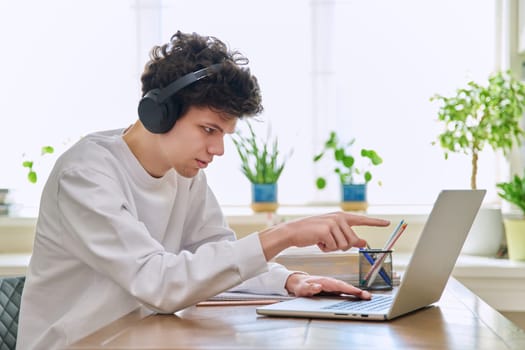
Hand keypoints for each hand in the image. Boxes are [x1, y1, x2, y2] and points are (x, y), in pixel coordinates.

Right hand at [258, 212, 389, 259]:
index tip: (388, 222)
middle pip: (352, 241)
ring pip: (343, 245)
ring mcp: (333, 223)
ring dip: (332, 247)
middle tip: (328, 242)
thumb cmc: (312, 233)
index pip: (362, 219)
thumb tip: (364, 242)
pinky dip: (325, 248)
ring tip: (321, 240)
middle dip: (342, 246)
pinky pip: (333, 247)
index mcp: (341, 216)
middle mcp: (339, 218)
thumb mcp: (332, 233)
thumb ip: (348, 236)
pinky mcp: (326, 230)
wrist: (293, 231)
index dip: (375, 222)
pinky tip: (317, 241)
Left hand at [285, 273, 370, 299]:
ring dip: (356, 293)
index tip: (358, 292)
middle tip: (368, 296)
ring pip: (346, 289)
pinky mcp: (333, 289)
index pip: (339, 286)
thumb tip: (318, 287)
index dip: (349, 289)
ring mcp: (332, 286)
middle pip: (345, 287)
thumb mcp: (302, 288)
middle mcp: (330, 283)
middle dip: (357, 291)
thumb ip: (310, 288)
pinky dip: (352, 293)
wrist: (298, 282)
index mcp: (325, 282)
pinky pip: (344, 291)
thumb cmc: (301, 285)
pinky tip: (359, 297)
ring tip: (367, 297)